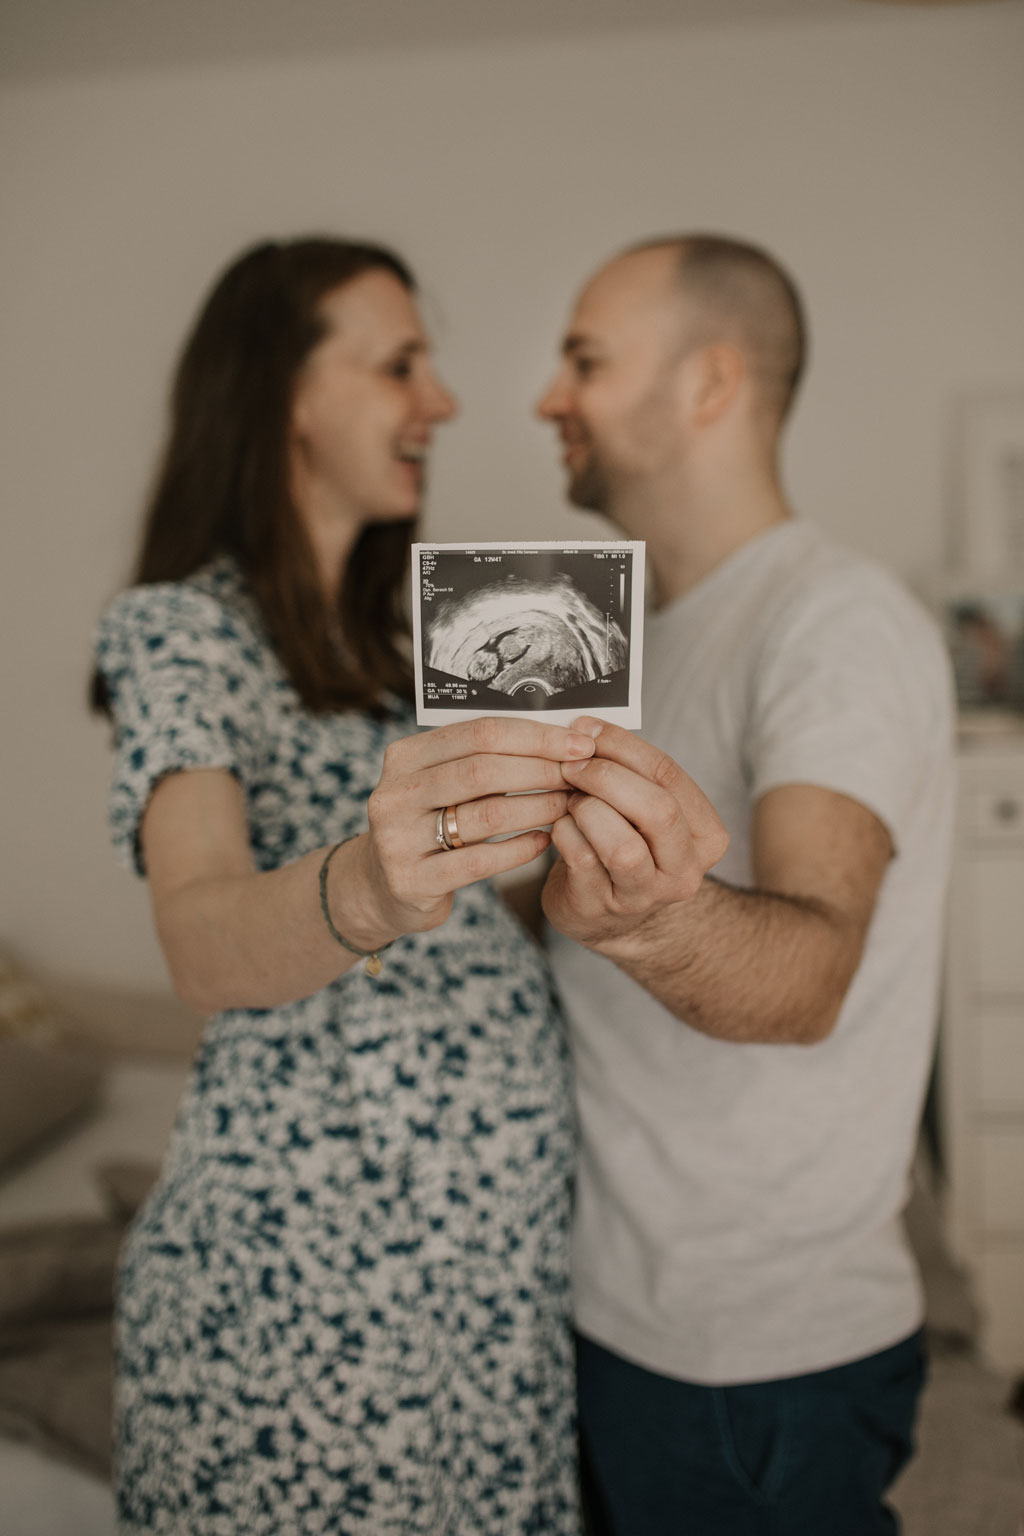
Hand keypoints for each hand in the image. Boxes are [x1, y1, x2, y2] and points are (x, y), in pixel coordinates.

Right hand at [351, 716, 596, 942]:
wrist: (382, 886)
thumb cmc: (430, 824)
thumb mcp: (441, 784)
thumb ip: (482, 759)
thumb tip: (558, 735)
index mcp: (404, 756)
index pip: (479, 732)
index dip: (535, 736)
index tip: (578, 742)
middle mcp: (394, 793)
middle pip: (482, 769)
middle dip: (541, 769)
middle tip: (580, 774)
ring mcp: (398, 839)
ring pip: (486, 814)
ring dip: (538, 808)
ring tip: (568, 805)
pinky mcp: (411, 880)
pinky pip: (479, 861)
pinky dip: (519, 849)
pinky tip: (544, 842)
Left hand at [541, 718, 728, 949]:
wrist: (607, 916)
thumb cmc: (624, 844)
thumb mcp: (642, 809)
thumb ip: (629, 772)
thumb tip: (585, 728)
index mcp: (706, 835)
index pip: (669, 775)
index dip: (623, 746)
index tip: (586, 728)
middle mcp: (684, 869)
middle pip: (657, 810)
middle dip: (607, 777)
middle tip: (572, 765)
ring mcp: (644, 895)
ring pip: (622, 846)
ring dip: (587, 811)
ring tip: (571, 802)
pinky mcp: (601, 908)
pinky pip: (582, 860)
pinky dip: (564, 833)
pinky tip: (560, 826)